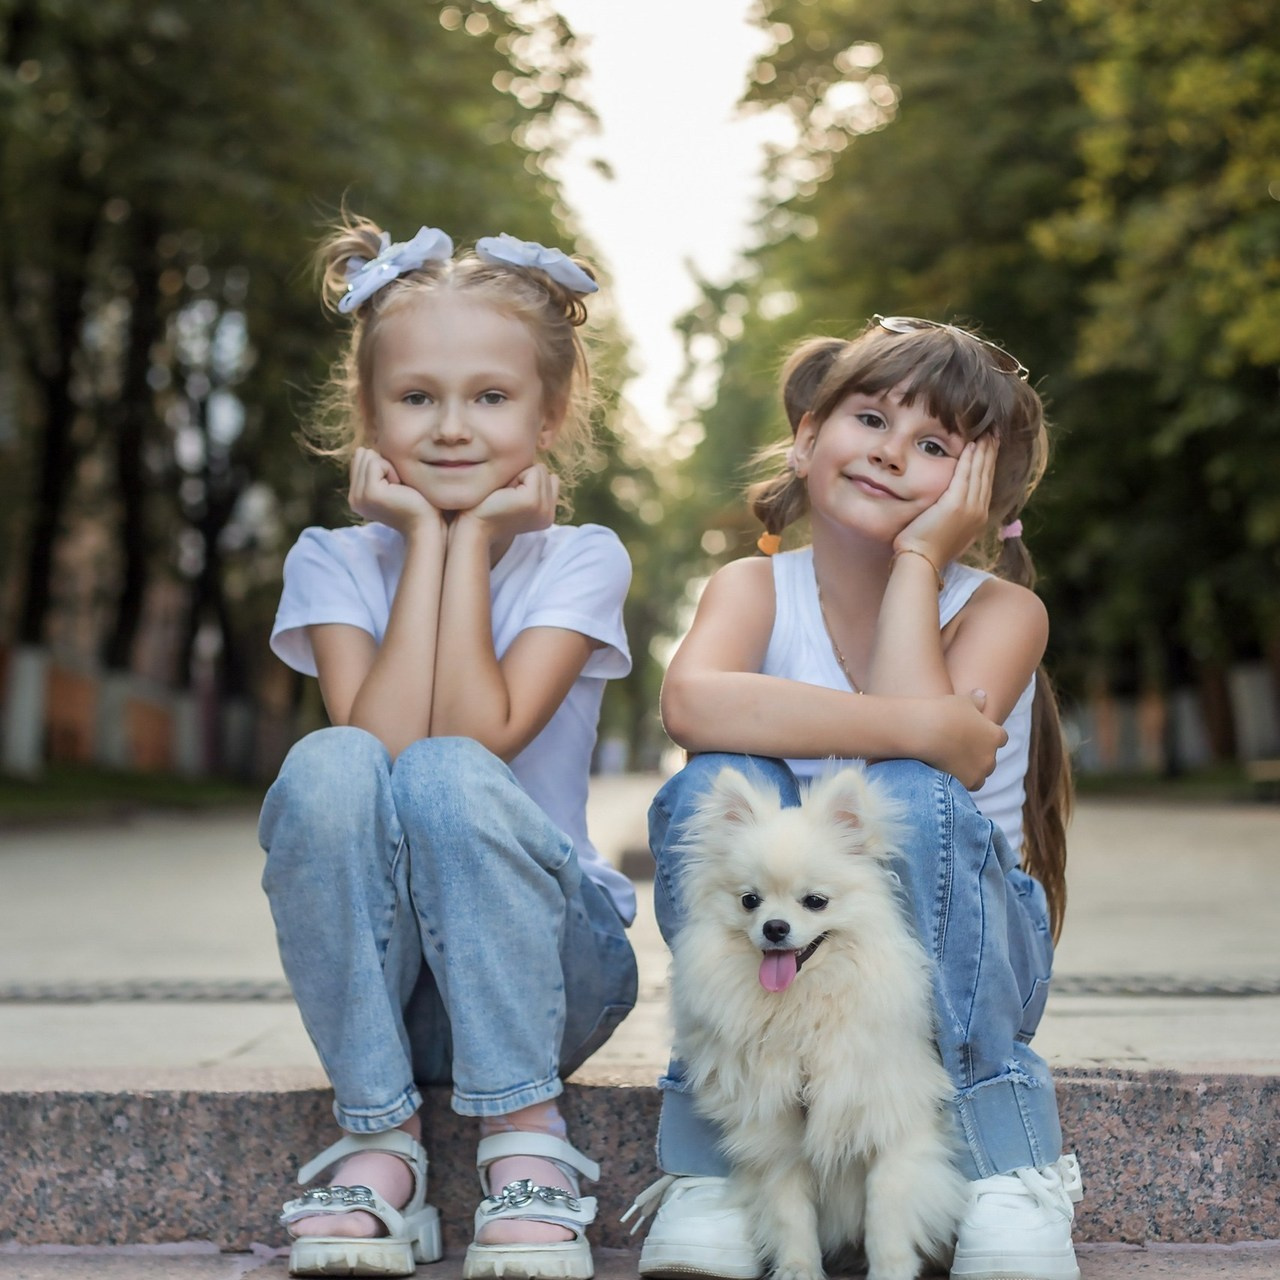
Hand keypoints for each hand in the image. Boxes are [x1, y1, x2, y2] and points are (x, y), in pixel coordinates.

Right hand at [348, 447, 443, 537]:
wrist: (427, 525)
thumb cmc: (417, 502)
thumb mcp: (391, 483)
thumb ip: (375, 469)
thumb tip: (364, 449)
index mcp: (357, 496)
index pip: (359, 459)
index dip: (382, 464)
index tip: (396, 485)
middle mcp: (353, 498)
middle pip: (362, 455)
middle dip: (384, 464)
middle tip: (398, 487)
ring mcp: (359, 496)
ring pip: (368, 457)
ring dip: (389, 467)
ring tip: (399, 489)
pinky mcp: (370, 493)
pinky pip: (375, 463)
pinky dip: (392, 470)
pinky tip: (400, 489)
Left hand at [459, 462, 558, 546]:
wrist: (474, 528)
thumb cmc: (487, 509)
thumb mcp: (515, 497)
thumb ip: (532, 484)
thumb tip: (538, 464)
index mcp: (547, 515)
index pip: (549, 479)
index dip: (526, 481)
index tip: (510, 497)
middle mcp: (549, 513)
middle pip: (544, 472)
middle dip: (523, 478)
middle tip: (506, 497)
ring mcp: (543, 508)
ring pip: (540, 470)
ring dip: (519, 476)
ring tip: (505, 495)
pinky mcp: (533, 500)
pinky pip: (533, 471)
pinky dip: (516, 476)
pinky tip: (504, 494)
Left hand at [895, 434, 997, 567]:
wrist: (921, 562)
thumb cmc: (927, 551)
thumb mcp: (948, 534)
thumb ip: (954, 520)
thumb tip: (950, 512)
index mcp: (977, 519)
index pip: (985, 486)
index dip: (988, 466)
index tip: (990, 450)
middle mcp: (979, 512)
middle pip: (987, 476)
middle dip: (990, 454)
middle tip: (994, 435)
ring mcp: (970, 508)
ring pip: (979, 473)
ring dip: (983, 452)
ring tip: (987, 435)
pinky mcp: (956, 504)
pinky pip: (965, 475)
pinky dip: (969, 459)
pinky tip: (972, 445)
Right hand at [930, 689, 1007, 789]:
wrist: (925, 732)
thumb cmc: (943, 712)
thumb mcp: (961, 701)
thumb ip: (975, 700)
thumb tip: (982, 694)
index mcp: (994, 735)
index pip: (1000, 738)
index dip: (989, 736)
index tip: (977, 734)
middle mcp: (990, 756)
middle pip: (990, 759)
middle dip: (980, 756)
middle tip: (962, 749)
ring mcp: (977, 772)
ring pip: (979, 776)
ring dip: (971, 772)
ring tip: (954, 765)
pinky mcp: (963, 784)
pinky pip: (965, 786)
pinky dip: (958, 781)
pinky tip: (945, 772)